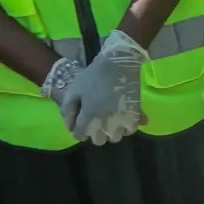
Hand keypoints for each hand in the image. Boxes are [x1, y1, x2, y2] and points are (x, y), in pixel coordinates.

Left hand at [58, 31, 145, 145]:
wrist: (119, 62)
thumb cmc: (93, 75)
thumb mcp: (73, 90)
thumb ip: (68, 110)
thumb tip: (70, 127)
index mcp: (89, 115)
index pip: (80, 135)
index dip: (78, 130)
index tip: (80, 123)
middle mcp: (106, 121)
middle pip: (99, 140)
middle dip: (95, 133)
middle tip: (95, 122)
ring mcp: (122, 118)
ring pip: (116, 137)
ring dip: (111, 132)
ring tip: (109, 121)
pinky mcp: (135, 113)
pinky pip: (131, 129)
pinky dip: (126, 127)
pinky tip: (122, 119)